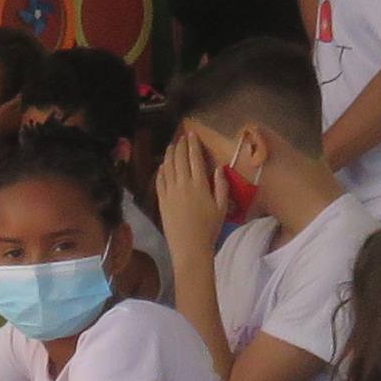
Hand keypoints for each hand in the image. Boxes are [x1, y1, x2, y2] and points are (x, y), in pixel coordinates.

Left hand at [153, 125, 219, 244]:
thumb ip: (221, 185)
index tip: (192, 133)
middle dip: (180, 145)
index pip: (195, 157)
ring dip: (169, 154)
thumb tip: (218, 167)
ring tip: (171, 146)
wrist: (190, 247)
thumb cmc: (209, 229)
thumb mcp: (221, 207)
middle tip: (181, 137)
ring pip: (168, 167)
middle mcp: (183, 184)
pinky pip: (159, 180)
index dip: (193, 143)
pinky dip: (161, 169)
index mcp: (199, 184)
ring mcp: (170, 192)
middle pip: (180, 158)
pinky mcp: (161, 201)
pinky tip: (163, 165)